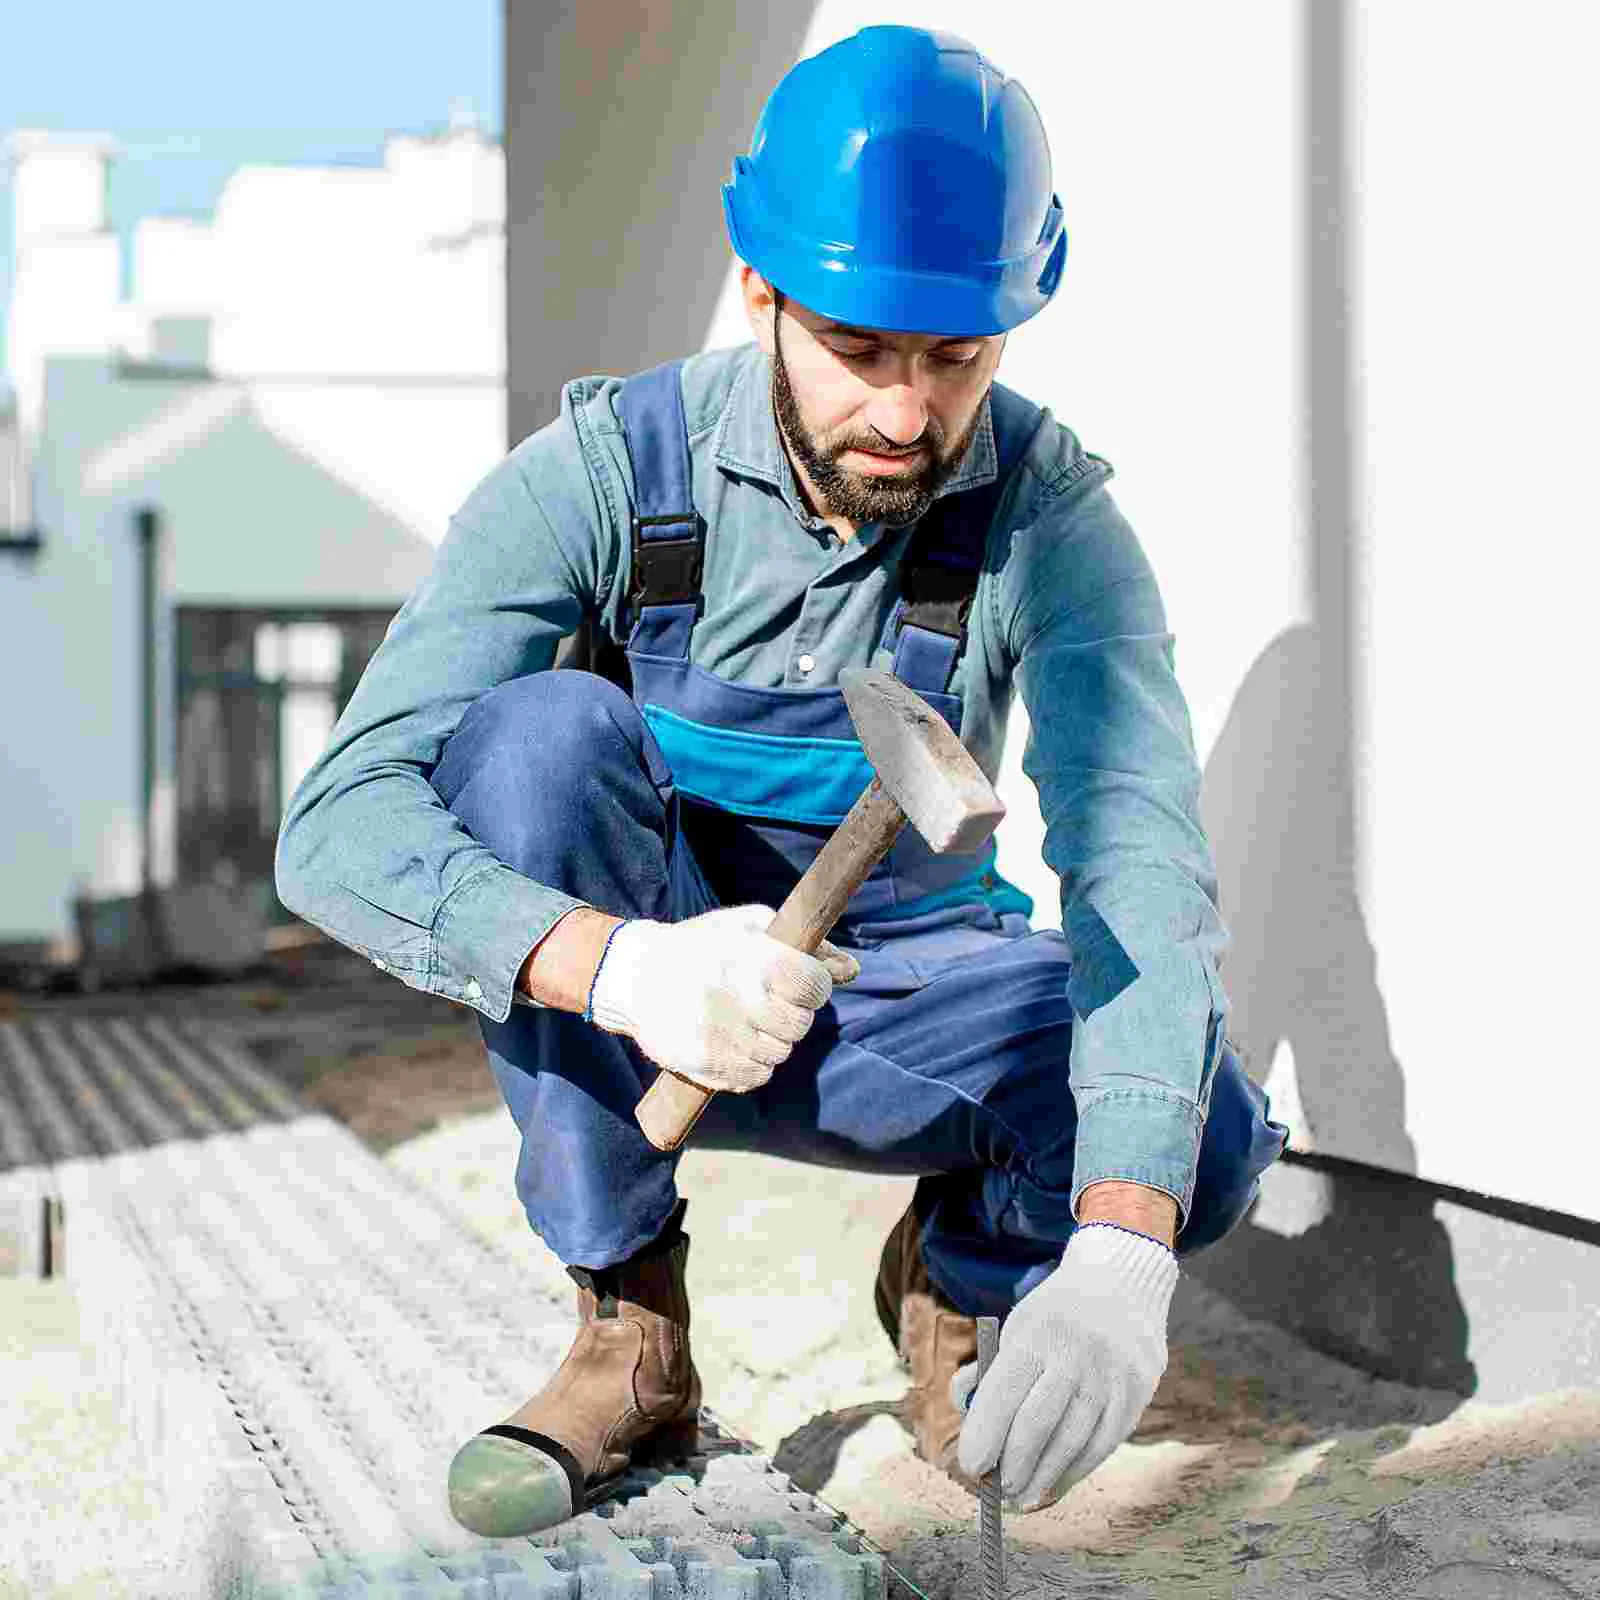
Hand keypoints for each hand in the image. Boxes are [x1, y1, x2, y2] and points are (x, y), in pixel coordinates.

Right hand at [586, 904, 859, 1093]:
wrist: (636, 976)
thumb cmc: (702, 946)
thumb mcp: (750, 927)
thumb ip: (806, 945)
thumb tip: (852, 969)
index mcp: (752, 958)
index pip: (814, 986)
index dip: (814, 987)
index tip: (800, 984)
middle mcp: (737, 999)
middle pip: (799, 1025)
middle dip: (792, 1014)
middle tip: (770, 1003)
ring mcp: (720, 1036)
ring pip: (779, 1054)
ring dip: (772, 1040)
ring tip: (747, 1021)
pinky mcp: (706, 1064)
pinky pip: (755, 1077)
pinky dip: (753, 1065)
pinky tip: (735, 1042)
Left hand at [951, 1223, 1176, 1510]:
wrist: (1123, 1283)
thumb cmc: (1056, 1313)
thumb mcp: (1018, 1324)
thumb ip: (990, 1367)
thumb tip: (963, 1405)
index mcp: (1037, 1333)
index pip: (1005, 1390)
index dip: (986, 1432)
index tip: (970, 1465)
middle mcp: (1075, 1353)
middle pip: (1038, 1422)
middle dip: (1013, 1463)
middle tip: (997, 1490)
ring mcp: (1110, 1375)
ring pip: (1072, 1440)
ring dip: (1043, 1476)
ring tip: (1021, 1497)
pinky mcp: (1136, 1393)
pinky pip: (1103, 1444)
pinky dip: (1075, 1470)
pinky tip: (1055, 1484)